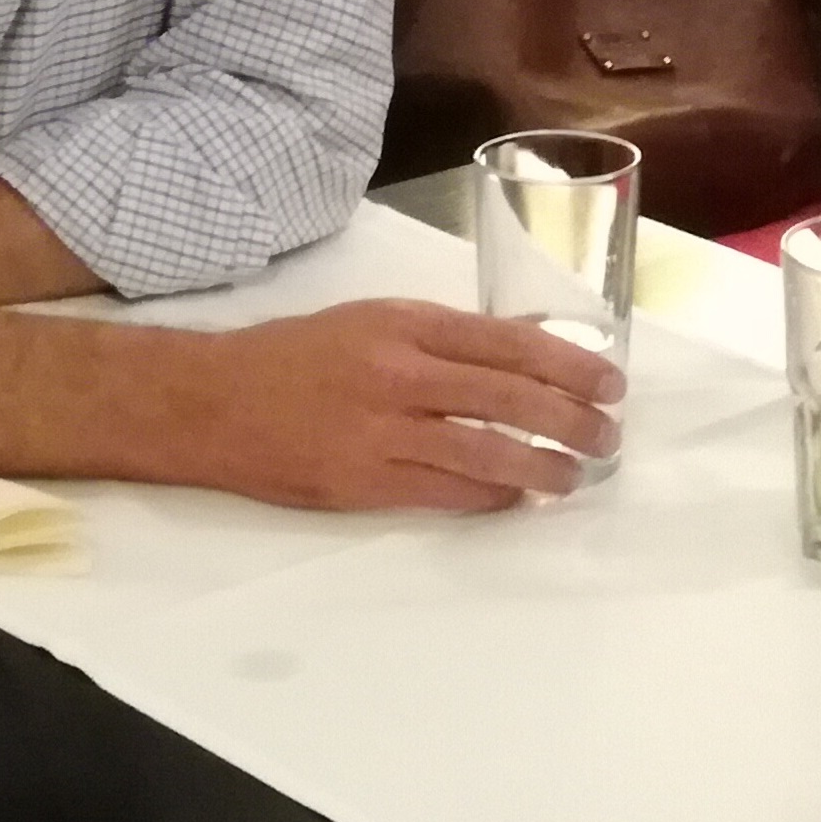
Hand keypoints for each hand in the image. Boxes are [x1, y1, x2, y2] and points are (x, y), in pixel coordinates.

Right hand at [181, 299, 625, 511]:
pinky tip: (515, 500)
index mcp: (405, 325)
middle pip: (509, 398)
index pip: (508, 343)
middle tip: (607, 434)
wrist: (211, 402)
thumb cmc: (295, 356)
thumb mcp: (372, 321)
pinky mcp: (363, 483)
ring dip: (541, 469)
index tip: (609, 381)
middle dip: (571, 420)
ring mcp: (381, 433)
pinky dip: (490, 499)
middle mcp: (399, 374)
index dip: (568, 364)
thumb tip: (520, 357)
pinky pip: (445, 494)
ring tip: (573, 477)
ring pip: (485, 454)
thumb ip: (440, 339)